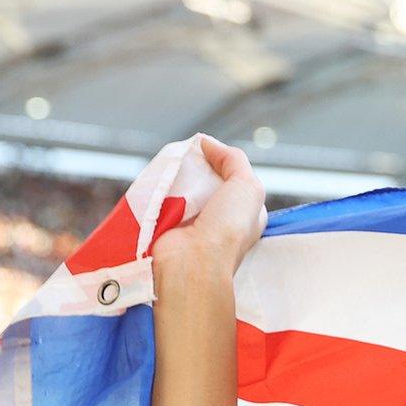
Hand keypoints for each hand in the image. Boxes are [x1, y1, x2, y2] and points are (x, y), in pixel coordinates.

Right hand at [151, 135, 266, 279]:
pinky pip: (161, 197)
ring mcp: (192, 223)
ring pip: (181, 187)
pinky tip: (158, 180)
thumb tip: (206, 143)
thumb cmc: (227, 228)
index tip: (208, 153)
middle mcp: (220, 219)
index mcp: (246, 214)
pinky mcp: (166, 224)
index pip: (234, 179)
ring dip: (175, 176)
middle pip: (205, 181)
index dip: (222, 163)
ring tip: (171, 168)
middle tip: (186, 159)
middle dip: (196, 168)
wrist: (192, 262)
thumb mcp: (247, 186)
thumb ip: (233, 159)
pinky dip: (159, 187)